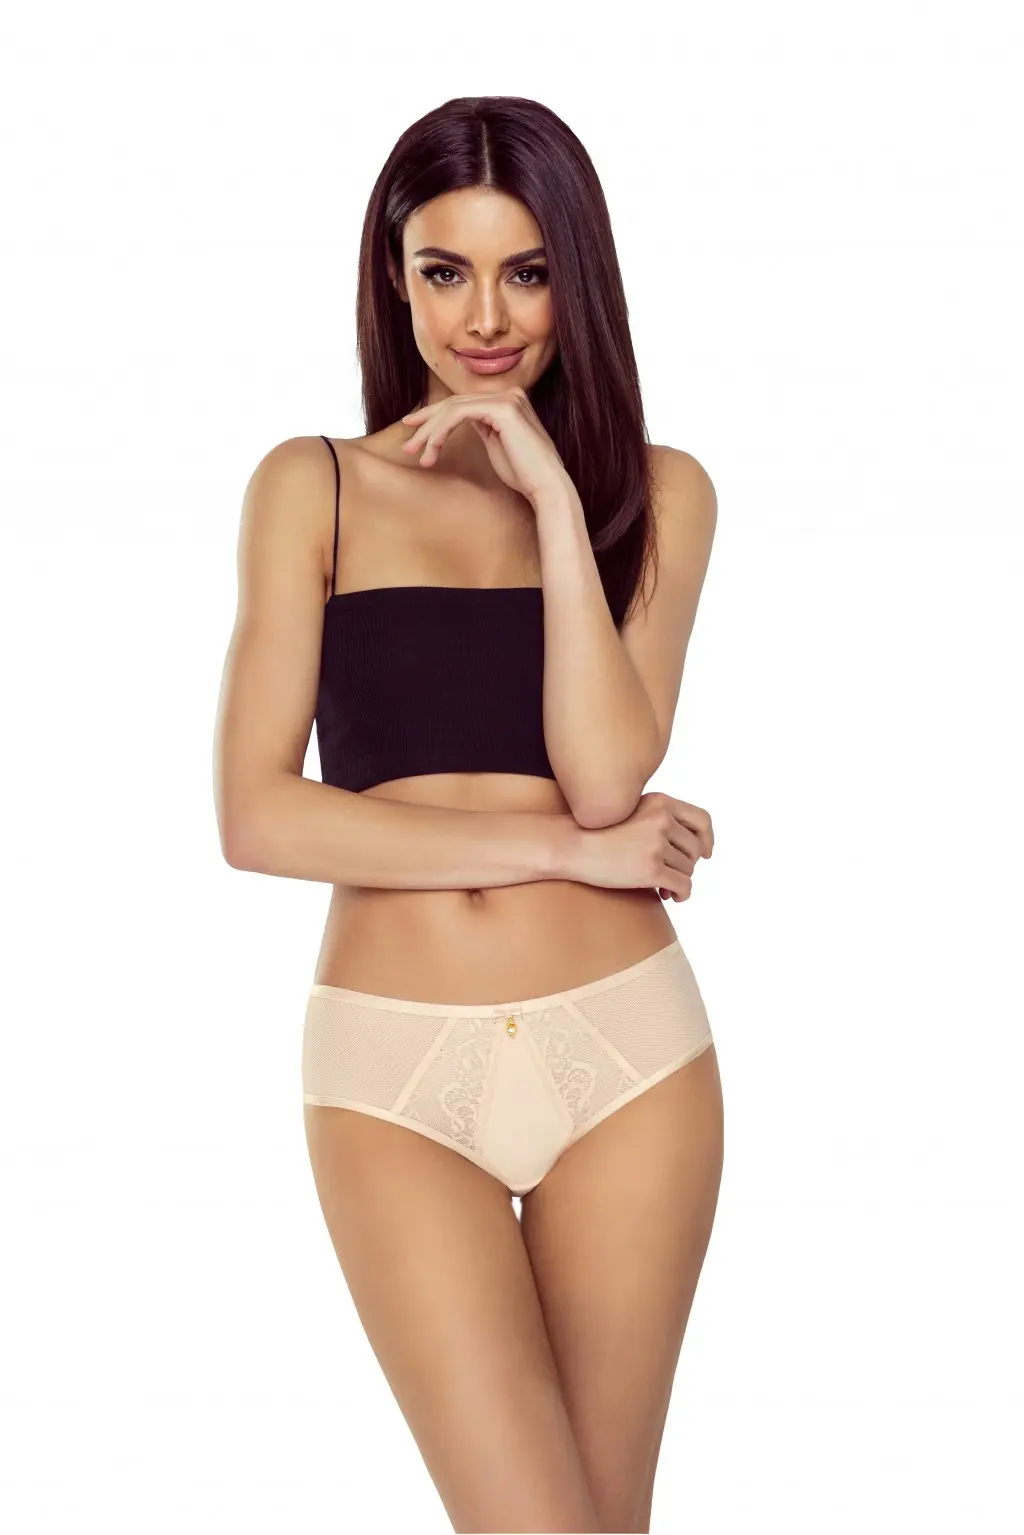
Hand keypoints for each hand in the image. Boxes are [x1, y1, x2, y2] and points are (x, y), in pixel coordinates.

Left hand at [400, 387, 569, 504]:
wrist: (546, 487)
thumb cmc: (523, 474)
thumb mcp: (496, 444)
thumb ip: (482, 427)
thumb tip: (457, 421)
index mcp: (508, 400)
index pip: (462, 403)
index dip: (434, 416)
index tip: (413, 430)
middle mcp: (509, 393)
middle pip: (454, 402)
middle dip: (426, 423)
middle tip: (407, 446)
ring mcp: (507, 398)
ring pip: (453, 408)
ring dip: (429, 431)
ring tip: (415, 453)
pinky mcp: (502, 408)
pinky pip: (459, 414)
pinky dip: (441, 431)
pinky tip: (432, 447)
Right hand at [565, 791, 713, 900]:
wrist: (571, 844)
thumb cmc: (598, 832)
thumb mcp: (632, 812)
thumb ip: (659, 818)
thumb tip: (693, 847)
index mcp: (660, 802)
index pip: (702, 820)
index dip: (708, 838)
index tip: (706, 854)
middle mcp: (662, 819)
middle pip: (695, 849)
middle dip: (687, 865)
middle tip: (672, 876)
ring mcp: (656, 843)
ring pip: (689, 869)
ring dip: (679, 881)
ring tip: (663, 887)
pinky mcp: (651, 868)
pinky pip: (684, 885)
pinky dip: (682, 894)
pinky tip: (670, 896)